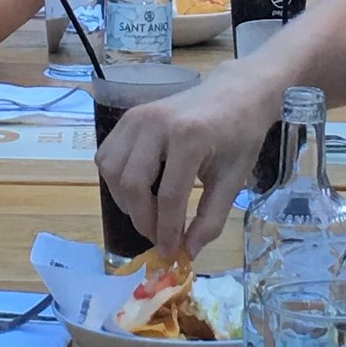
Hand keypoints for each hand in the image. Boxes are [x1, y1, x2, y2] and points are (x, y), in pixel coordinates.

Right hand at [97, 66, 283, 253]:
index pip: (168, 195)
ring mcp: (137, 117)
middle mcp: (156, 122)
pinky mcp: (127, 117)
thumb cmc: (239, 135)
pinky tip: (139, 190)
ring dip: (126, 201)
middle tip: (159, 237)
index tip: (170, 252)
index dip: (167, 230)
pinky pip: (107, 157)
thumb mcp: (233, 179)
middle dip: (143, 219)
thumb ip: (211, 218)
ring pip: (112, 172)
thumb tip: (188, 252)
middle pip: (133, 184)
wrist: (235, 94)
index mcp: (189, 136)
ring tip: (150, 214)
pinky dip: (117, 180)